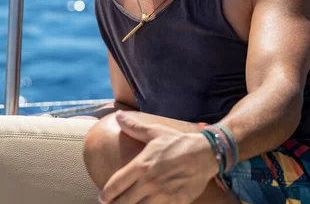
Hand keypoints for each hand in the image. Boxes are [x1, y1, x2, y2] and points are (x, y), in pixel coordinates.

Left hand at [99, 111, 218, 203]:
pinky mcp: (176, 203)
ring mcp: (163, 195)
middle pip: (123, 202)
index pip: (115, 185)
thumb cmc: (178, 143)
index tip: (103, 197)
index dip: (106, 194)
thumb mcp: (155, 132)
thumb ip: (134, 127)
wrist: (206, 154)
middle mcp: (150, 182)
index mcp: (142, 165)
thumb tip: (118, 115)